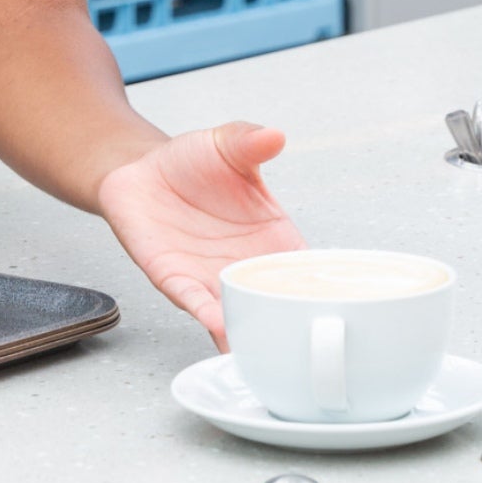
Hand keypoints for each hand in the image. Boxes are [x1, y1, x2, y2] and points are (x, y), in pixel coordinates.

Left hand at [96, 122, 303, 348]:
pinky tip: (220, 325)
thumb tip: (275, 135)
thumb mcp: (226, 144)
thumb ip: (250, 142)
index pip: (302, 267)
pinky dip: (207, 314)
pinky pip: (194, 301)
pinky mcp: (175, 278)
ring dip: (250, 329)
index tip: (341, 302)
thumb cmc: (190, 162)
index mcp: (269, 235)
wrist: (140, 169)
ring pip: (237, 312)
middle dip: (290, 322)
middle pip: (274, 300)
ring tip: (267, 346)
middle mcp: (243, 263)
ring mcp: (210, 275)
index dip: (321, 285)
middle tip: (308, 342)